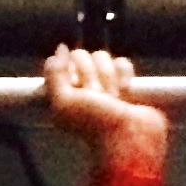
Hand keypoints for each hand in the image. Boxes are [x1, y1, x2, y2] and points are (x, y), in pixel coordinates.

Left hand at [41, 47, 166, 185]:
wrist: (130, 136)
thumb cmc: (94, 124)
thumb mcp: (63, 102)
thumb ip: (54, 73)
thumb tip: (61, 49)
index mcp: (63, 90)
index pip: (63, 61)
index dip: (71, 71)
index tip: (76, 88)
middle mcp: (81, 86)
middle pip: (83, 56)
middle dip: (91, 76)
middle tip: (96, 98)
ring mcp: (103, 84)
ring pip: (104, 57)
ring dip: (108, 78)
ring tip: (112, 99)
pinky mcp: (125, 84)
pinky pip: (122, 63)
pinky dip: (124, 75)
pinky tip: (124, 93)